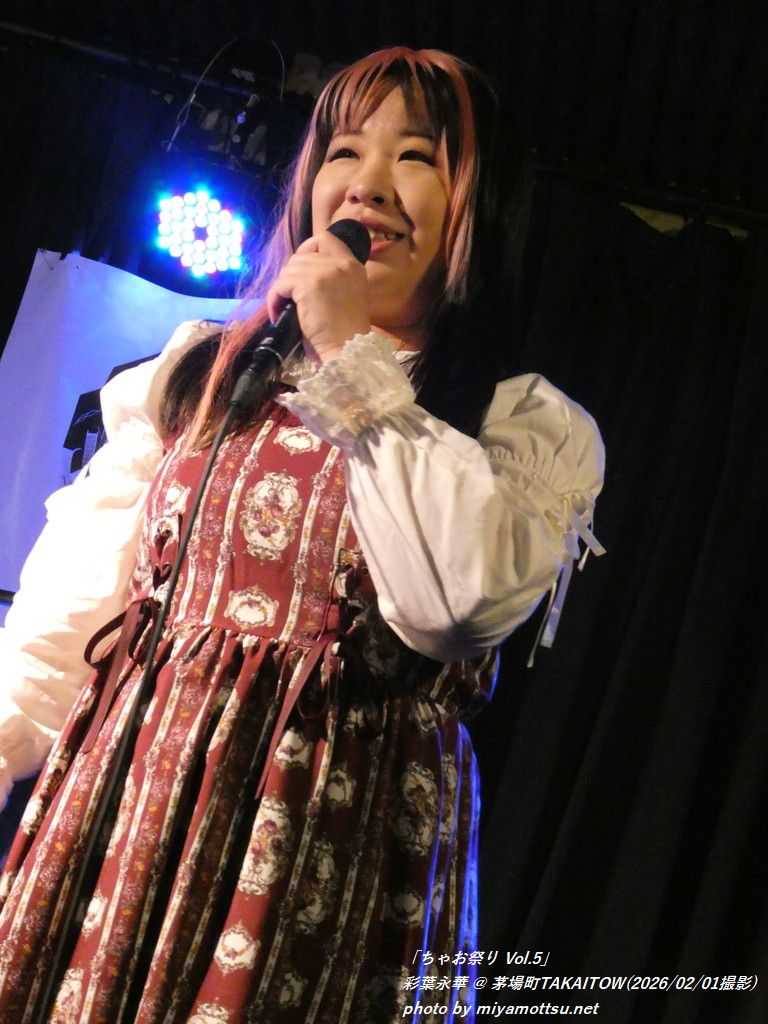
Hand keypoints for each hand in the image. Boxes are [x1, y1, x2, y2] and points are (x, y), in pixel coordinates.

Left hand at [266, 230, 370, 361]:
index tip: (300, 269)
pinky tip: (278, 314)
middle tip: (289, 298)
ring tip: (283, 309)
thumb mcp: (346, 296)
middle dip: (290, 277)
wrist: (346, 350)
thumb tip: (301, 272)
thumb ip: (332, 279)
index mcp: (353, 265)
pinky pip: (280, 285)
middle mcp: (341, 263)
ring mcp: (324, 272)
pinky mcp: (308, 285)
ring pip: (288, 270)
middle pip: (301, 256)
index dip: (308, 248)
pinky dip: (274, 299)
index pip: (326, 239)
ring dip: (281, 290)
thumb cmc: (344, 333)